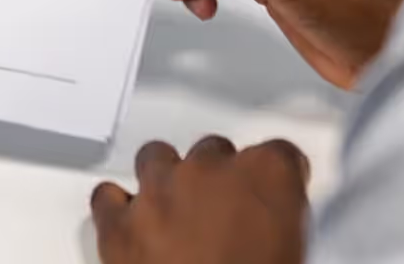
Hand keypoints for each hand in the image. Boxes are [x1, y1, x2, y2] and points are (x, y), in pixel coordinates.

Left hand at [90, 137, 308, 263]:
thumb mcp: (294, 256)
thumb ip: (282, 228)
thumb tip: (272, 235)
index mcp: (269, 176)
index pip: (281, 154)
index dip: (275, 181)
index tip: (273, 198)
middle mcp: (210, 169)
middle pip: (213, 151)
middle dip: (218, 181)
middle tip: (222, 220)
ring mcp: (158, 190)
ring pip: (157, 158)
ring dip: (167, 181)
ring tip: (176, 216)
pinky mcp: (118, 222)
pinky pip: (108, 196)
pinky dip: (119, 209)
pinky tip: (133, 227)